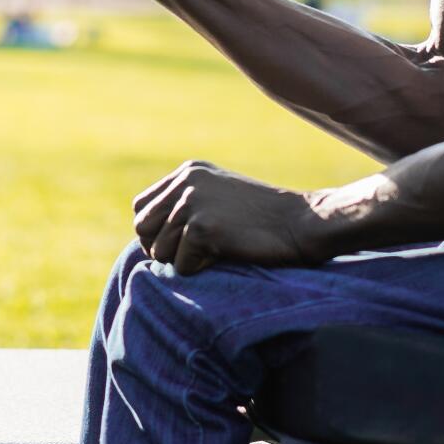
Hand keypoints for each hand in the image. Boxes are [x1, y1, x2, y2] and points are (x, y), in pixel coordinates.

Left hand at [133, 160, 326, 274]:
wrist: (302, 223)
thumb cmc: (264, 218)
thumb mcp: (220, 197)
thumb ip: (185, 203)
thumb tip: (145, 232)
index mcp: (188, 172)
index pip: (141, 206)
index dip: (154, 230)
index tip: (178, 243)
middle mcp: (185, 182)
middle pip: (143, 227)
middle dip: (161, 248)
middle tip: (192, 255)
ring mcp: (192, 203)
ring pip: (159, 250)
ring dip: (182, 261)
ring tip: (214, 253)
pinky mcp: (202, 228)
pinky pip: (180, 266)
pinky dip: (199, 270)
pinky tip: (224, 257)